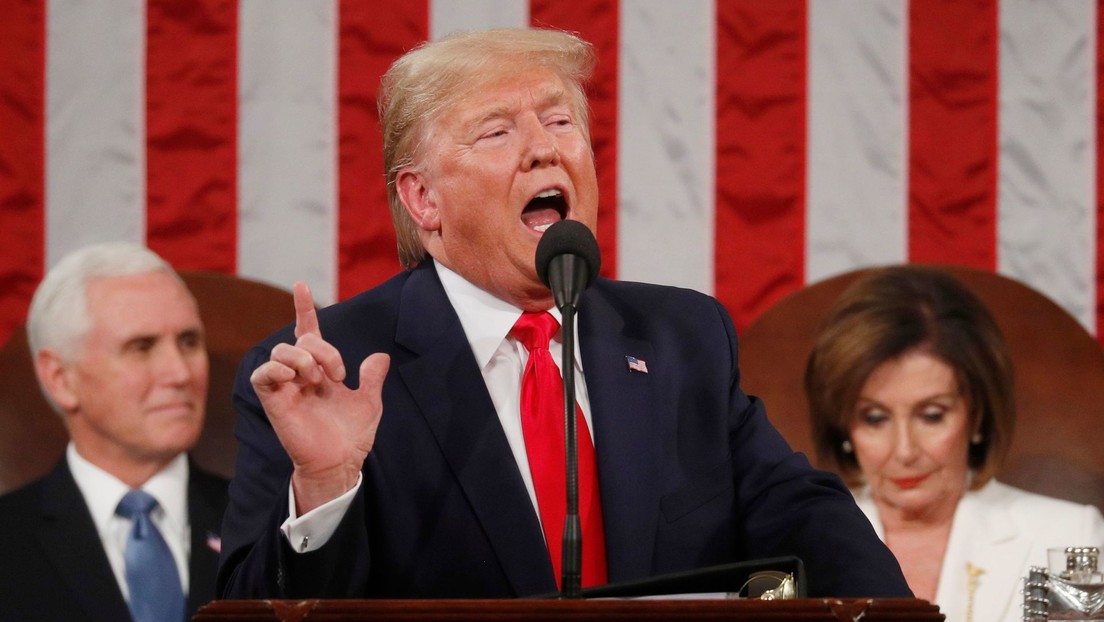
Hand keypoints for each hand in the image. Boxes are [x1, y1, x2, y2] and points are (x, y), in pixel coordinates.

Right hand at [250, 281, 390, 513]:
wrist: (341, 463)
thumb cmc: (352, 436)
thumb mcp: (370, 402)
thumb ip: (372, 378)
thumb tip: (380, 357)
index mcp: (321, 371)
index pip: (309, 332)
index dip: (305, 309)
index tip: (302, 285)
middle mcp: (301, 375)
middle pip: (301, 340)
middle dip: (322, 348)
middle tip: (338, 374)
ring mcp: (286, 388)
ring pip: (280, 351)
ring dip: (302, 358)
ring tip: (316, 379)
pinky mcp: (274, 403)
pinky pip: (262, 376)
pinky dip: (275, 369)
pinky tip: (293, 376)